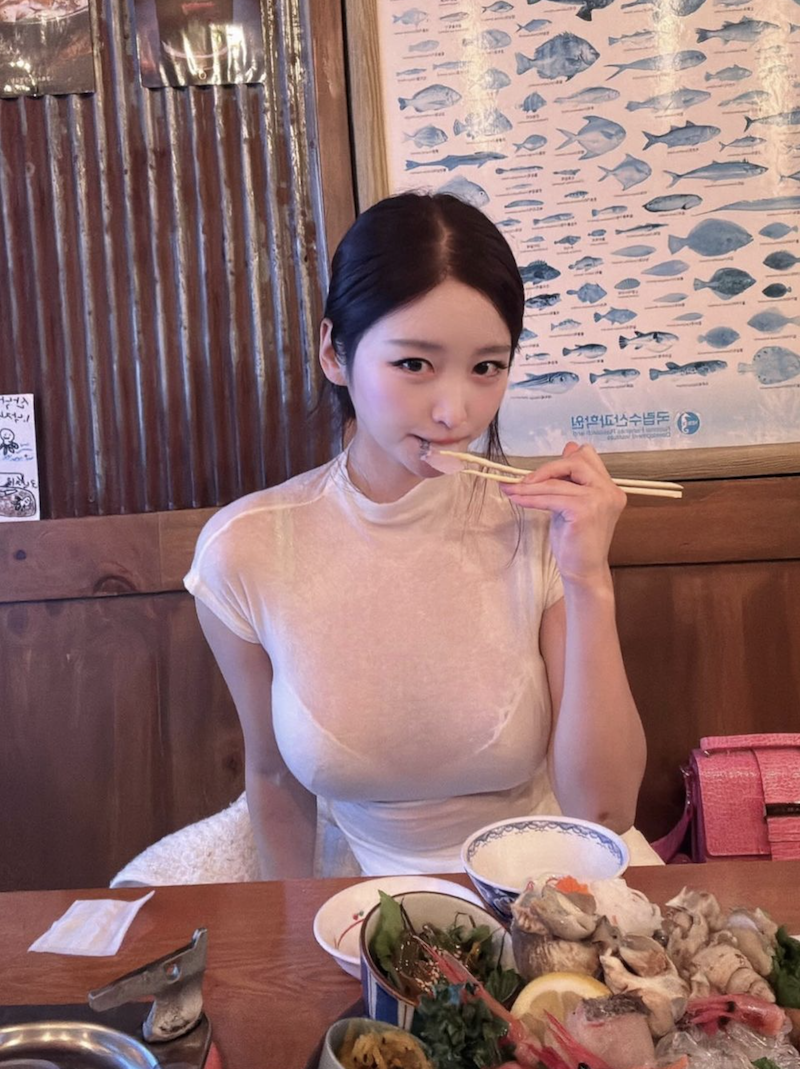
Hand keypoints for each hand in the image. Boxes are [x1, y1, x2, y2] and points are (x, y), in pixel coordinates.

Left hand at [500, 442, 626, 586]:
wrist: (583, 571)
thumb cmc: (576, 541)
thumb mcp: (573, 502)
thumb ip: (571, 479)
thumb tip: (569, 447)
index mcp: (608, 487)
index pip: (588, 456)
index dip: (562, 460)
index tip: (539, 472)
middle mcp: (609, 491)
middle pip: (575, 462)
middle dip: (546, 469)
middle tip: (522, 480)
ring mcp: (600, 499)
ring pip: (557, 483)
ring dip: (529, 486)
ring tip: (510, 489)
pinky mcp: (585, 510)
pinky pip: (551, 497)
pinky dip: (530, 498)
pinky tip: (517, 500)